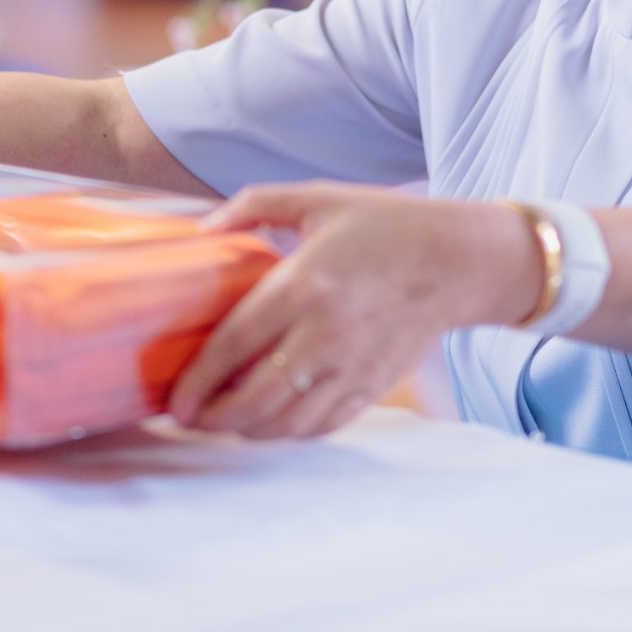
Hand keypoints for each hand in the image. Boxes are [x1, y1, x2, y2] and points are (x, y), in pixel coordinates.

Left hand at [169, 184, 542, 438]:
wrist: (457, 260)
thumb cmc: (384, 225)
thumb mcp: (317, 198)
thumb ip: (254, 205)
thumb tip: (204, 228)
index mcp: (304, 284)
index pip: (236, 346)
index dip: (198, 381)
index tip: (173, 400)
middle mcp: (326, 333)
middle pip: (256, 398)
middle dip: (214, 418)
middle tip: (189, 419)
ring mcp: (352, 365)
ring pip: (289, 422)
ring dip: (248, 431)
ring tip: (223, 423)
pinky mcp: (373, 385)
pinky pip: (323, 426)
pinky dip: (290, 434)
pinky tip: (270, 424)